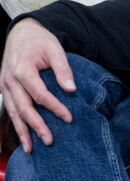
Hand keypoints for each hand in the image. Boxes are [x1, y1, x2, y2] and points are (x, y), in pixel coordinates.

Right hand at [0, 19, 75, 152]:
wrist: (21, 31)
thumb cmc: (40, 40)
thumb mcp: (55, 49)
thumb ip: (63, 70)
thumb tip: (71, 89)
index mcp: (23, 70)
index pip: (40, 95)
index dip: (54, 107)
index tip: (68, 117)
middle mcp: (10, 80)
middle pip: (24, 108)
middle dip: (37, 126)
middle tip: (50, 140)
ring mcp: (4, 85)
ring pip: (13, 112)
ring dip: (22, 131)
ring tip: (30, 149)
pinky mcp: (3, 88)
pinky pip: (9, 109)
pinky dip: (15, 123)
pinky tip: (21, 136)